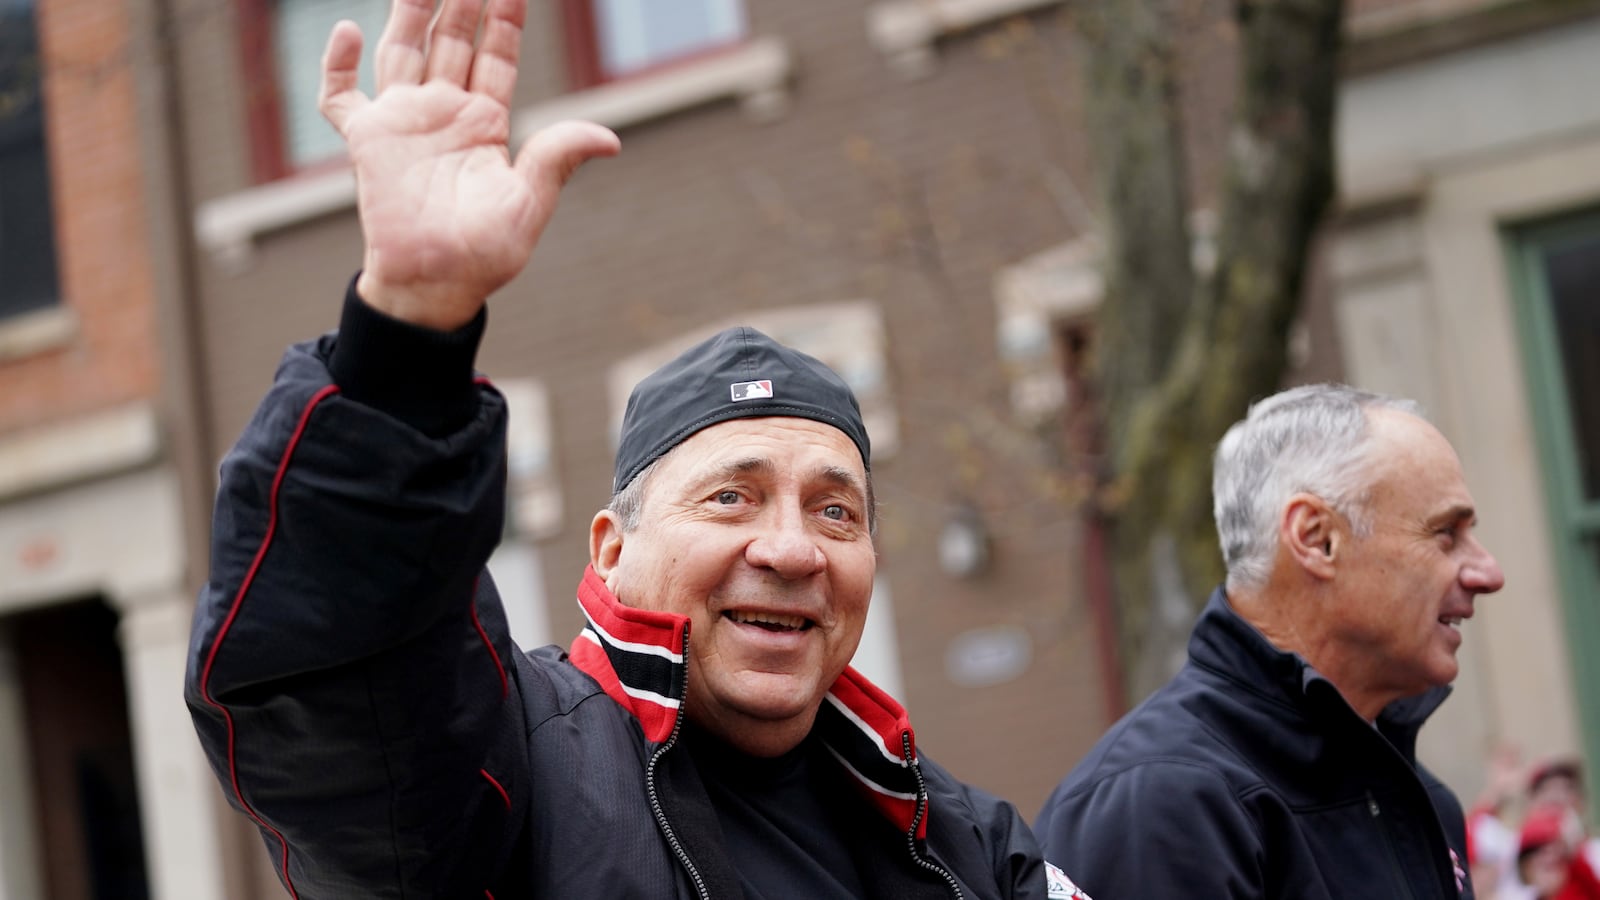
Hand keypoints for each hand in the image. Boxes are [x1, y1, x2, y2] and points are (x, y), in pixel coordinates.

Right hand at [319, 0, 619, 329]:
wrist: (435, 285)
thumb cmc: (485, 254)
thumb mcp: (529, 203)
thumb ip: (557, 159)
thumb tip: (610, 139)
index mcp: (485, 123)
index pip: (496, 56)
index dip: (505, 19)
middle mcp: (444, 113)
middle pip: (452, 40)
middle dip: (461, 2)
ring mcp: (403, 122)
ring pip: (402, 50)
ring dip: (409, 12)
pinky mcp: (366, 142)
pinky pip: (341, 96)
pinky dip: (337, 65)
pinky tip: (345, 30)